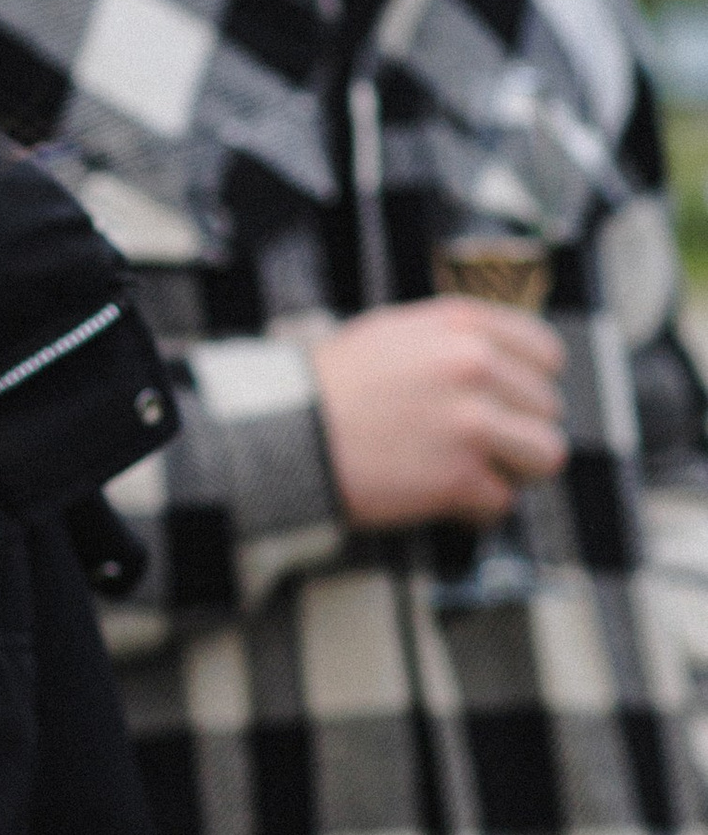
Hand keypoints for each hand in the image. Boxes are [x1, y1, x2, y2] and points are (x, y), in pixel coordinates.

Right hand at [312, 299, 567, 527]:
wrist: (285, 435)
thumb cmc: (330, 388)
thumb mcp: (395, 334)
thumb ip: (455, 341)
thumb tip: (504, 366)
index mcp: (462, 326)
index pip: (547, 353)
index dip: (532, 384)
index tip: (512, 403)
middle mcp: (475, 367)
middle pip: (548, 408)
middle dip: (518, 431)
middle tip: (478, 446)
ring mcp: (471, 423)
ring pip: (545, 454)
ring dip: (514, 470)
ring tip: (477, 472)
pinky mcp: (458, 477)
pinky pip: (503, 501)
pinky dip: (477, 508)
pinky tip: (446, 499)